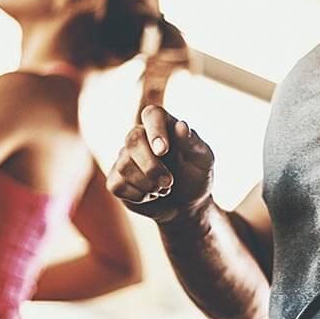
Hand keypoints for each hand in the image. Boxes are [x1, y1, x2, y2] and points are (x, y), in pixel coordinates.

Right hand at [108, 105, 214, 222]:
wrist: (186, 204)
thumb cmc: (196, 175)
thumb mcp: (203, 159)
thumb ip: (192, 143)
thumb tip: (181, 126)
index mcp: (164, 125)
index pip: (152, 114)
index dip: (155, 131)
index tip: (163, 151)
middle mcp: (141, 136)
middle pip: (132, 140)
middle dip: (151, 166)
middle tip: (168, 182)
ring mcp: (125, 157)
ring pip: (123, 165)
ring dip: (148, 184)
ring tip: (164, 188)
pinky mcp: (116, 178)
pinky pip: (117, 185)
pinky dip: (138, 196)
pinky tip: (150, 195)